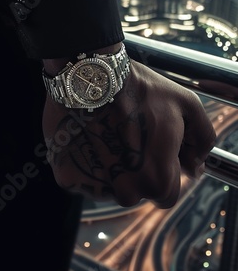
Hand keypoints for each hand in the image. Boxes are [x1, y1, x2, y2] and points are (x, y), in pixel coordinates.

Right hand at [42, 59, 215, 207]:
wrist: (90, 75)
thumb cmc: (138, 89)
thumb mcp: (186, 104)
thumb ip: (202, 139)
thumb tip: (196, 165)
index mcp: (157, 180)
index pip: (167, 195)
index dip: (163, 171)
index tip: (153, 150)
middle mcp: (125, 192)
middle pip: (137, 192)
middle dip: (136, 171)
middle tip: (129, 137)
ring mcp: (94, 187)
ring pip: (109, 187)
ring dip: (110, 169)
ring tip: (107, 133)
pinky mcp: (67, 178)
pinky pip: (82, 178)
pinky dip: (85, 162)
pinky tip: (88, 136)